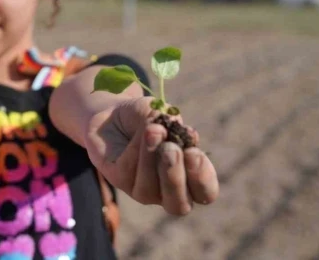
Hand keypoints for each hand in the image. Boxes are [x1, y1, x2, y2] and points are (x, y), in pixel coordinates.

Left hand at [85, 97, 218, 214]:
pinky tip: (141, 130)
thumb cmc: (147, 118)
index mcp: (190, 178)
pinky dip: (136, 148)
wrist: (113, 114)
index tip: (193, 151)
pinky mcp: (120, 181)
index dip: (202, 176)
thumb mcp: (163, 114)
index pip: (205, 192)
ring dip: (152, 158)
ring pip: (149, 189)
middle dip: (175, 176)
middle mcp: (168, 191)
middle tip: (171, 149)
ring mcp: (143, 190)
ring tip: (153, 130)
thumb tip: (177, 126)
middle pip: (179, 204)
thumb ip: (172, 122)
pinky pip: (128, 171)